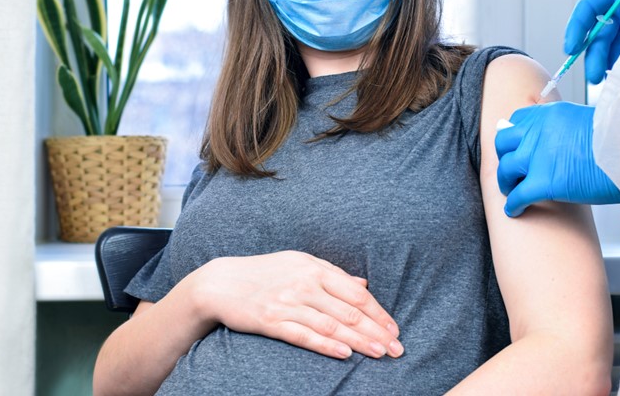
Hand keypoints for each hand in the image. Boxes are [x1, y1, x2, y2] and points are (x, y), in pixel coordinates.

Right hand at [188, 250, 402, 359]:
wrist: (221, 283)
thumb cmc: (265, 272)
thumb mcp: (300, 263)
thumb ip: (333, 274)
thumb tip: (364, 285)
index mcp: (314, 268)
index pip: (356, 293)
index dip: (379, 312)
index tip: (395, 328)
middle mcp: (304, 284)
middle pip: (349, 312)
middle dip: (376, 331)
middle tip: (398, 348)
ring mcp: (287, 303)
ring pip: (331, 325)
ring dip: (359, 341)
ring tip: (380, 353)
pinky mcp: (271, 321)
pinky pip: (304, 335)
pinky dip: (326, 345)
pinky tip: (344, 354)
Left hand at [495, 102, 619, 216]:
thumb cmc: (619, 140)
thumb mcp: (584, 122)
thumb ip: (561, 129)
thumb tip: (549, 141)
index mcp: (549, 115)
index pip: (516, 120)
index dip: (513, 136)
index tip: (515, 146)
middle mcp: (538, 132)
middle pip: (503, 143)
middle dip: (503, 157)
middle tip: (510, 170)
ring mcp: (537, 157)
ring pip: (506, 170)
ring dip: (506, 183)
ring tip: (511, 191)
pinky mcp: (543, 182)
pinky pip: (517, 196)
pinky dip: (513, 206)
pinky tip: (515, 211)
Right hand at [564, 0, 619, 83]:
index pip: (586, 11)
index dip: (575, 29)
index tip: (571, 48)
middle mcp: (613, 14)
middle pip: (595, 37)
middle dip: (592, 57)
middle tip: (593, 74)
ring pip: (605, 51)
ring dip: (600, 66)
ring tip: (600, 79)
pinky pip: (618, 58)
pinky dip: (615, 69)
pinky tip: (616, 77)